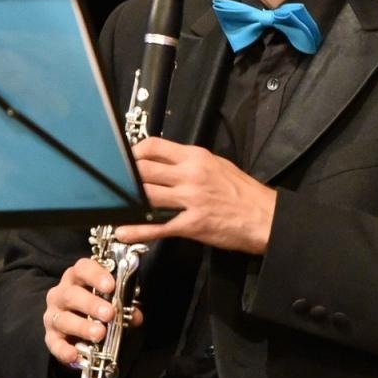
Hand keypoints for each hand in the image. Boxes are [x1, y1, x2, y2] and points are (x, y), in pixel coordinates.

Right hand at [42, 257, 142, 365]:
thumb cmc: (96, 309)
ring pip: (63, 318)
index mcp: (77, 279)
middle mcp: (61, 294)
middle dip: (91, 304)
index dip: (96, 275)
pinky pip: (54, 343)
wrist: (78, 331)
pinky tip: (74, 354)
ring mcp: (54, 315)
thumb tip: (136, 315)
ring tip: (99, 334)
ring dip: (82, 326)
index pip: (82, 268)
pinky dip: (63, 350)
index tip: (111, 285)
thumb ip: (124, 306)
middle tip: (109, 313)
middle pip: (72, 294)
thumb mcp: (112, 303)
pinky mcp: (51, 336)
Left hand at [113, 137, 275, 253]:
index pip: (153, 146)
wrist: (266, 218)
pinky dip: (137, 230)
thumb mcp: (217, 165)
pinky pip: (158, 226)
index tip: (124, 162)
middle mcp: (190, 175)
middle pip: (144, 170)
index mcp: (196, 157)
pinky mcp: (192, 224)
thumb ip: (189, 162)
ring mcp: (190, 200)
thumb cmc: (243, 193)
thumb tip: (164, 161)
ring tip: (112, 206)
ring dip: (125, 203)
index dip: (132, 153)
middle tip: (111, 184)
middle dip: (124, 178)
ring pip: (146, 196)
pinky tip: (123, 231)